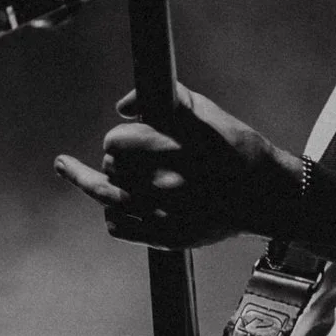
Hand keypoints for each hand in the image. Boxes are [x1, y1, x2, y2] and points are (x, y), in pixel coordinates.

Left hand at [53, 87, 296, 250]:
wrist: (265, 195)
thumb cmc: (235, 148)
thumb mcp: (204, 112)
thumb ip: (160, 99)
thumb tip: (122, 108)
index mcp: (176, 144)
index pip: (116, 141)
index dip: (119, 140)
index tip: (125, 140)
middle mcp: (169, 177)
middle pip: (111, 166)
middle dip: (116, 160)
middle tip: (128, 161)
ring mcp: (167, 210)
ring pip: (108, 196)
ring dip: (104, 186)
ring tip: (69, 169)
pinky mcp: (167, 236)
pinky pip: (117, 226)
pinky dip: (114, 215)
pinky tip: (121, 206)